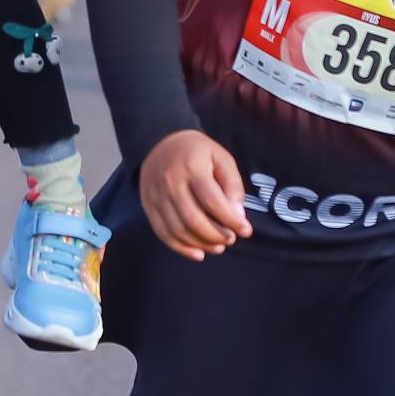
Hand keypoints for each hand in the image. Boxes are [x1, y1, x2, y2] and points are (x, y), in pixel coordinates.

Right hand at [140, 128, 251, 260]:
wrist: (158, 142)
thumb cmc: (196, 151)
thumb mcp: (220, 157)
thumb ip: (232, 184)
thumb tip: (237, 215)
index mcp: (192, 168)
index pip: (213, 202)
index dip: (231, 221)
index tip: (245, 230)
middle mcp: (171, 183)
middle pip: (194, 220)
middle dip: (216, 236)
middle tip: (231, 239)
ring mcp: (157, 196)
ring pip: (179, 231)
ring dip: (201, 244)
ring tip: (218, 246)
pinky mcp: (149, 206)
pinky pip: (163, 234)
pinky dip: (181, 248)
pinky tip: (198, 253)